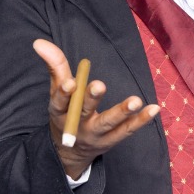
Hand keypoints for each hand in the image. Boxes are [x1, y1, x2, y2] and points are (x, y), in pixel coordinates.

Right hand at [33, 39, 159, 179]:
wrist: (70, 150)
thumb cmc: (65, 112)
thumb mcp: (57, 91)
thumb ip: (54, 66)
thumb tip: (39, 42)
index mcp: (60, 112)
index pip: (60, 103)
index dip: (64, 93)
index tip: (70, 82)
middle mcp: (77, 125)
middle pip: (84, 111)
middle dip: (91, 99)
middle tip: (99, 85)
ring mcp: (96, 134)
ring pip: (109, 123)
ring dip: (122, 112)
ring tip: (135, 101)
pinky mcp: (112, 140)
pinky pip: (127, 130)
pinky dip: (141, 120)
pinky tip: (154, 108)